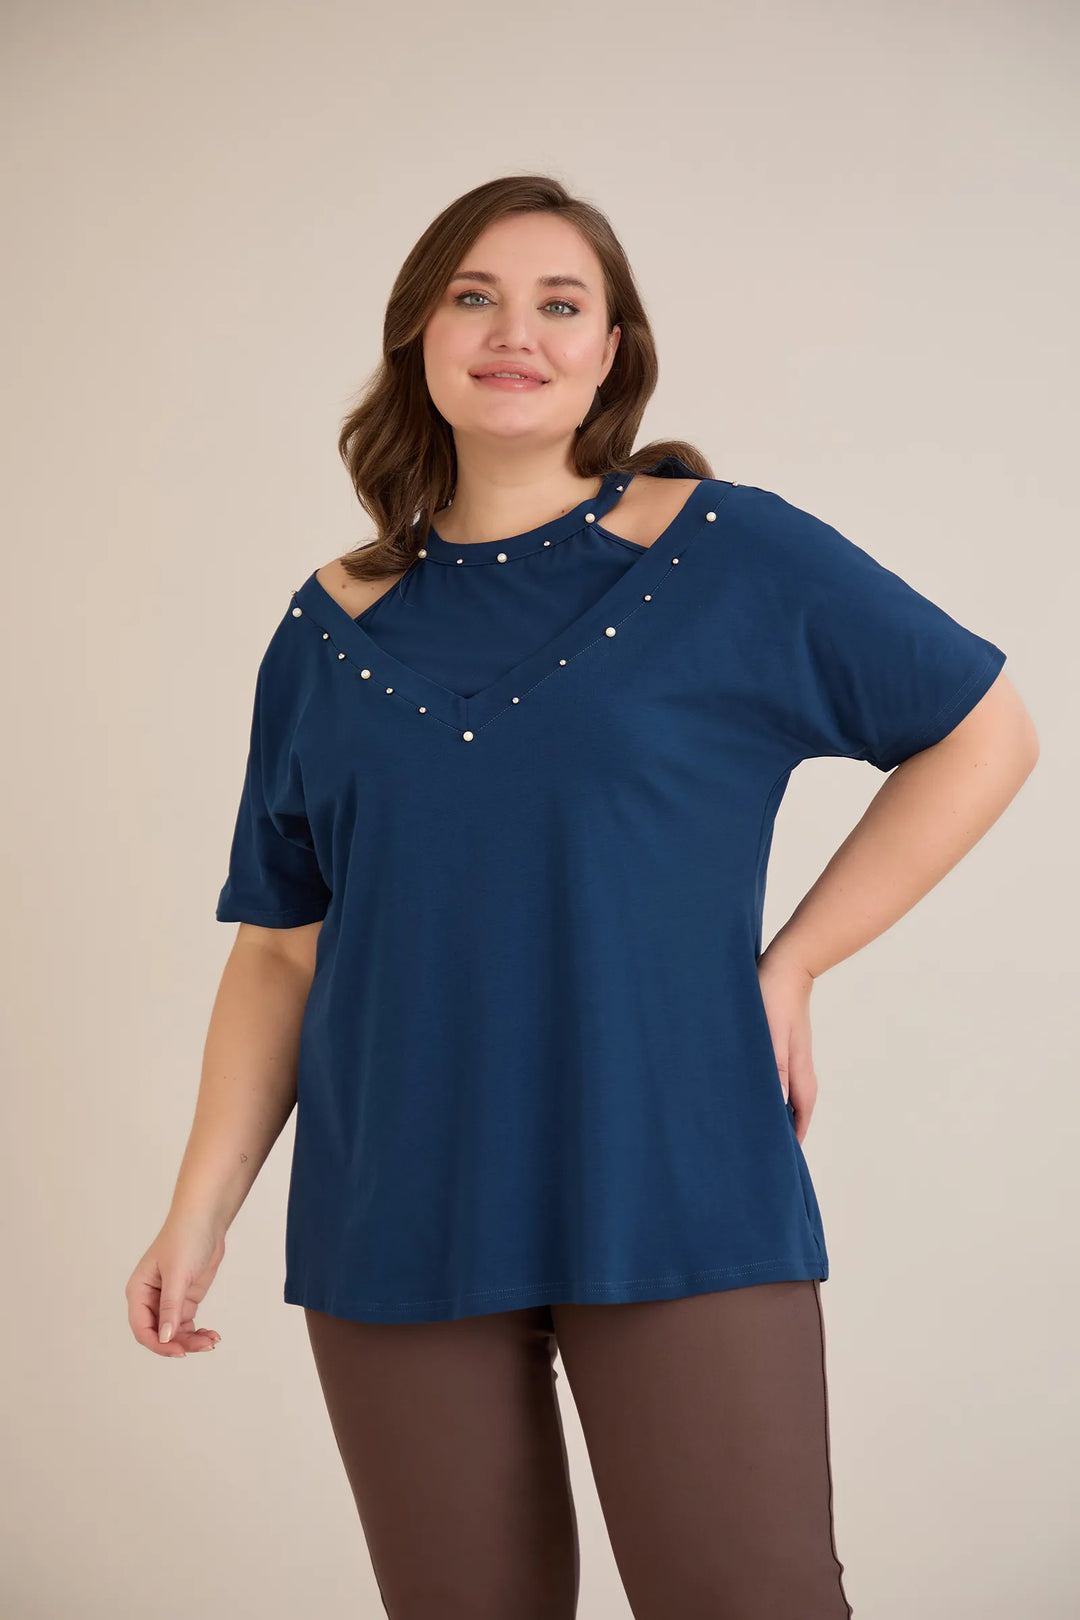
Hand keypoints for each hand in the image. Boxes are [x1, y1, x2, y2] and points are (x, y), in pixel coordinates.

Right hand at [126, 1217, 224, 1357]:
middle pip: (159, 1334)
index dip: (158, 1344)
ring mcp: (168, 1300)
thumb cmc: (185, 1238)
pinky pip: (186, 1325)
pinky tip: (211, 1334)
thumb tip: (165, 1338)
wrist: (205, 1220)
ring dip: (191, 1341)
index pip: (142, 1328)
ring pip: (174, 1333)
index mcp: (138, 1292)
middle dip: (179, 1344)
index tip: (179, 1351)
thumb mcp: (177, 1274)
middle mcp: (150, 1299)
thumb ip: (171, 1307)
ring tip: (212, 1340)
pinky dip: (197, 1333)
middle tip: (204, 1345)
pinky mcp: (185, 1299)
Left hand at [756, 944, 817, 1143]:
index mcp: (799, 1069)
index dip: (793, 1136)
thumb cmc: (773, 997)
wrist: (786, 963)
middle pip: (797, 1105)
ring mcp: (793, 1053)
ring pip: (787, 1089)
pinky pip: (778, 1073)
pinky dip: (769, 1087)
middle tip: (766, 1150)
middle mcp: (799, 1065)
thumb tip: (776, 1104)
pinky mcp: (783, 1041)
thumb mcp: (769, 1034)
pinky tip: (754, 1086)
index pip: (801, 1112)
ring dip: (776, 1108)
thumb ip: (773, 1068)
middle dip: (785, 1128)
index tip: (783, 1160)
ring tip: (757, 1125)